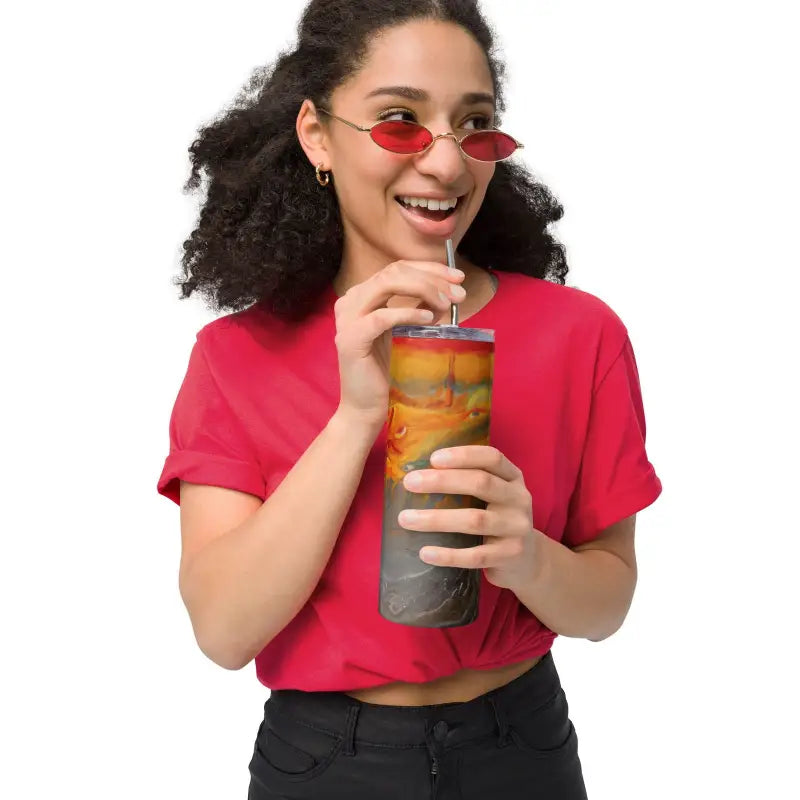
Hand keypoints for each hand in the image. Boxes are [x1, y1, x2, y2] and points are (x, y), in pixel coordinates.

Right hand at [333, 260, 465, 427]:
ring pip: (387, 284)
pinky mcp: (350, 339)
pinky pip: (382, 317)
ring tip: (447, 304)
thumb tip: (447, 293)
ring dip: (423, 289)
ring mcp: (347, 319)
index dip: (430, 268)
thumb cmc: (386, 372)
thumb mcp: (405, 332)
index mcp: (363, 296)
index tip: (458, 278)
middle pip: (394, 271)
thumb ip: (418, 309)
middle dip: (432, 278)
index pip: (398, 268)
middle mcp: (350, 301)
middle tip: (459, 293)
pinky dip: (408, 313)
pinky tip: (429, 318)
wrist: (365, 408)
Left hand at [397, 445, 541, 590]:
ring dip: (436, 519)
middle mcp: (519, 499)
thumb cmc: (497, 520)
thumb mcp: (495, 496)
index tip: (433, 458)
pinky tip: (425, 552)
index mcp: (513, 478)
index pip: (492, 458)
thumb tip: (417, 473)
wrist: (528, 561)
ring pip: (474, 520)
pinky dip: (448, 555)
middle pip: (481, 484)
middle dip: (442, 481)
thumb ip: (469, 482)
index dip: (463, 456)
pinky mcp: (510, 556)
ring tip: (405, 519)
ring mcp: (517, 528)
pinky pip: (475, 556)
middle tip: (409, 483)